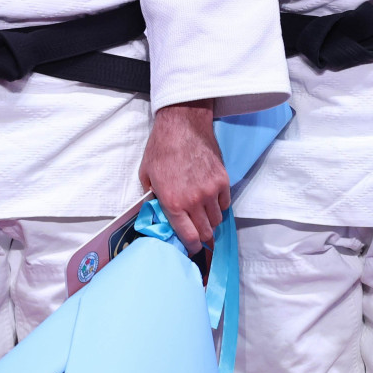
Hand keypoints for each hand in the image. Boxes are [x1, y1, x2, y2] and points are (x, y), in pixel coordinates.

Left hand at [139, 102, 227, 252]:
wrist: (182, 125)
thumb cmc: (160, 148)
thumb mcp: (147, 175)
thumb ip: (153, 198)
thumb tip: (158, 213)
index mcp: (173, 202)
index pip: (188, 236)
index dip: (191, 246)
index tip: (191, 248)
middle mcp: (194, 200)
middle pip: (207, 232)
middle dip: (201, 235)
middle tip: (196, 231)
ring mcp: (211, 191)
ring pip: (217, 219)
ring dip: (210, 220)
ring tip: (202, 213)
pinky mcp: (223, 180)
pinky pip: (225, 203)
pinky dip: (219, 205)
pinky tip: (210, 200)